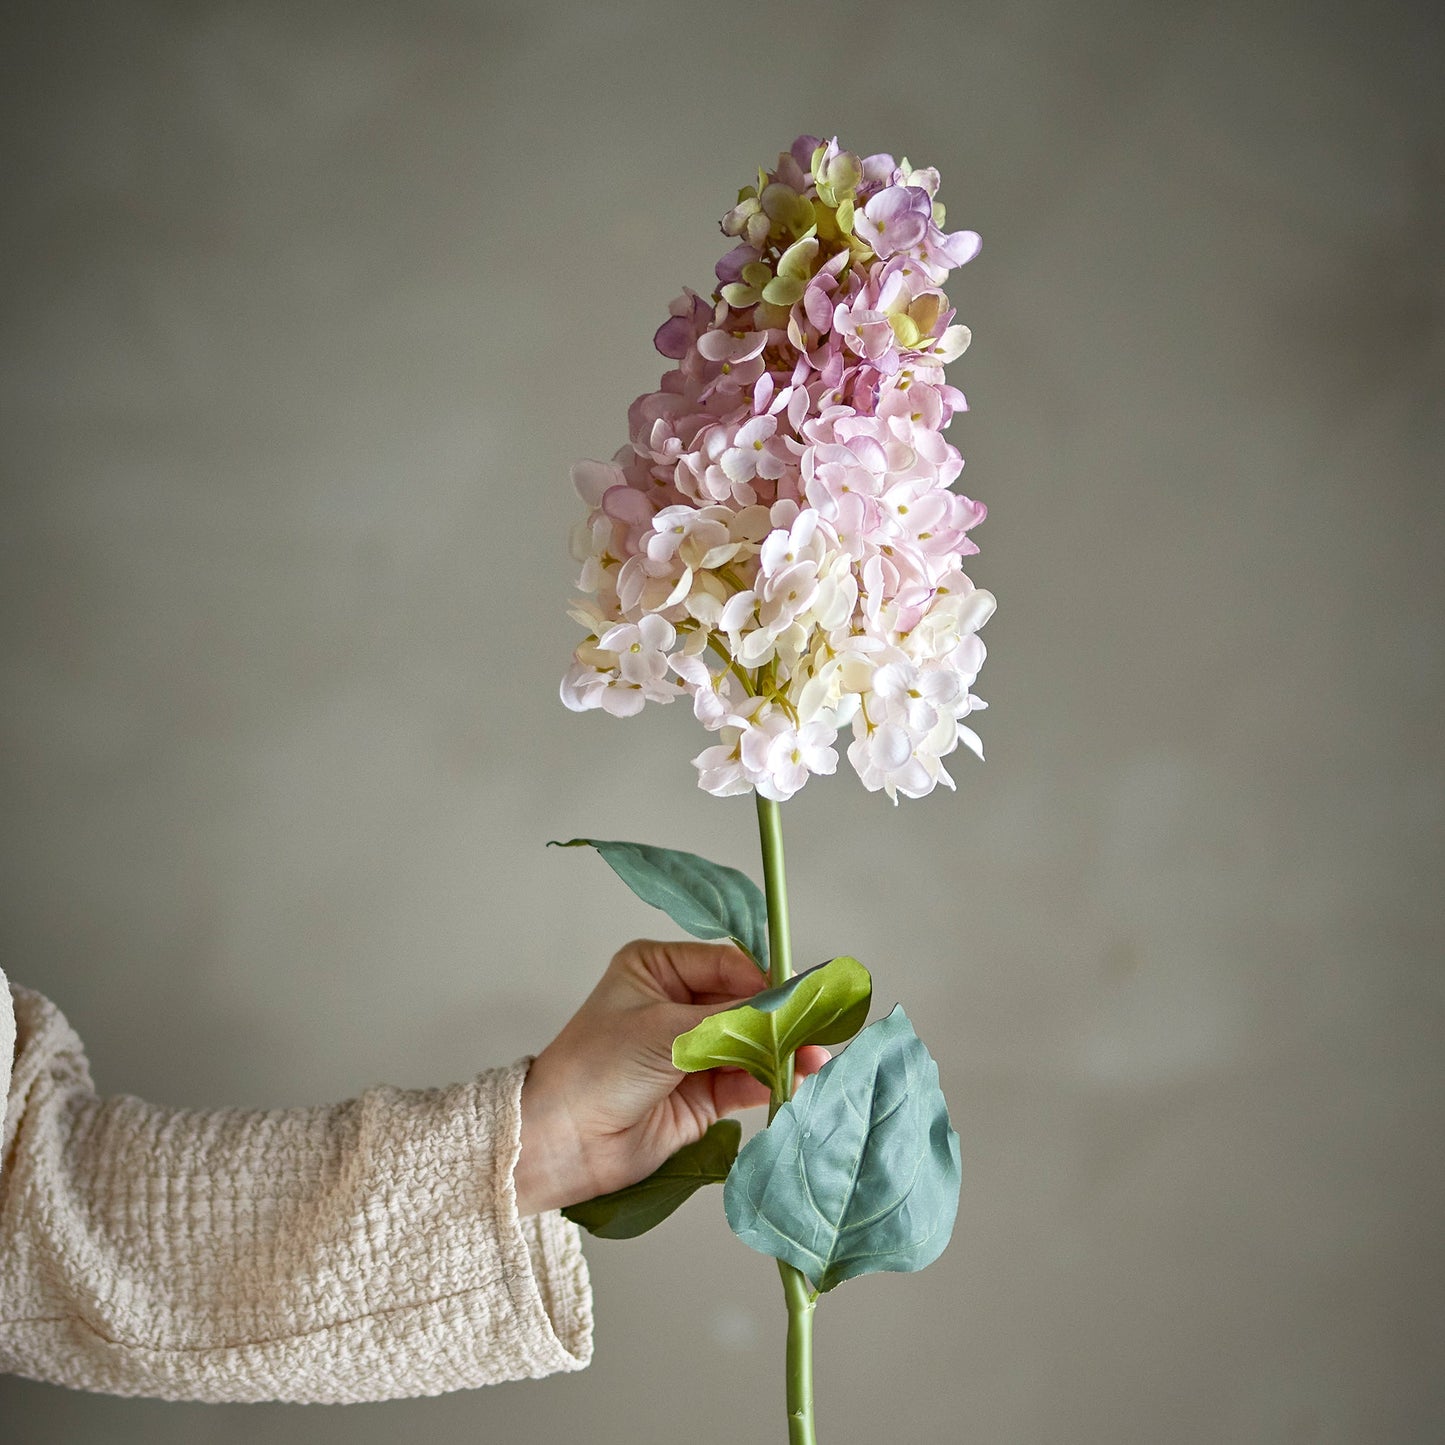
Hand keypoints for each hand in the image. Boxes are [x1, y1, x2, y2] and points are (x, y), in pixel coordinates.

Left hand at [514, 939, 828, 1216]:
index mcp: (657, 969)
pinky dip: (771, 1080)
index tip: (800, 992)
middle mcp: (677, 1004)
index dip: (765, 978)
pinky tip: (795, 1079)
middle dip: (780, 1017)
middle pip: (745, 1003)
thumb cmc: (595, 1068)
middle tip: (820, 1025)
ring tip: (816, 1057)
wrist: (561, 1142)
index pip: (726, 964)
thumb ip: (732, 1020)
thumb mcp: (664, 1031)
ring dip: (782, 1051)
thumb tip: (789, 1002)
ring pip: (751, 1043)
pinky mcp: (702, 1094)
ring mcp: (691, 1050)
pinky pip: (746, 1080)